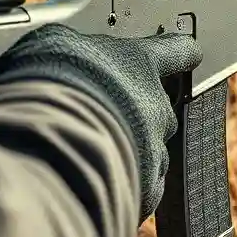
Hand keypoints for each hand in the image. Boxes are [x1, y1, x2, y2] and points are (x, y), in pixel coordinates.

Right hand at [0, 24, 202, 223]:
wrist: (44, 147)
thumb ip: (73, 48)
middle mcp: (154, 107)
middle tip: (98, 117)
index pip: (175, 50)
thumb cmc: (45, 86)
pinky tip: (91, 186)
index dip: (182, 51)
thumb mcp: (52, 44)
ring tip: (87, 156)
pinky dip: (121, 188)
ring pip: (150, 151)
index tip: (192, 50)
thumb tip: (67, 49)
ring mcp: (153, 151)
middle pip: (158, 109)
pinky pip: (140, 189)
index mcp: (138, 63)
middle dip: (134, 114)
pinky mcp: (144, 192)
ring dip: (127, 152)